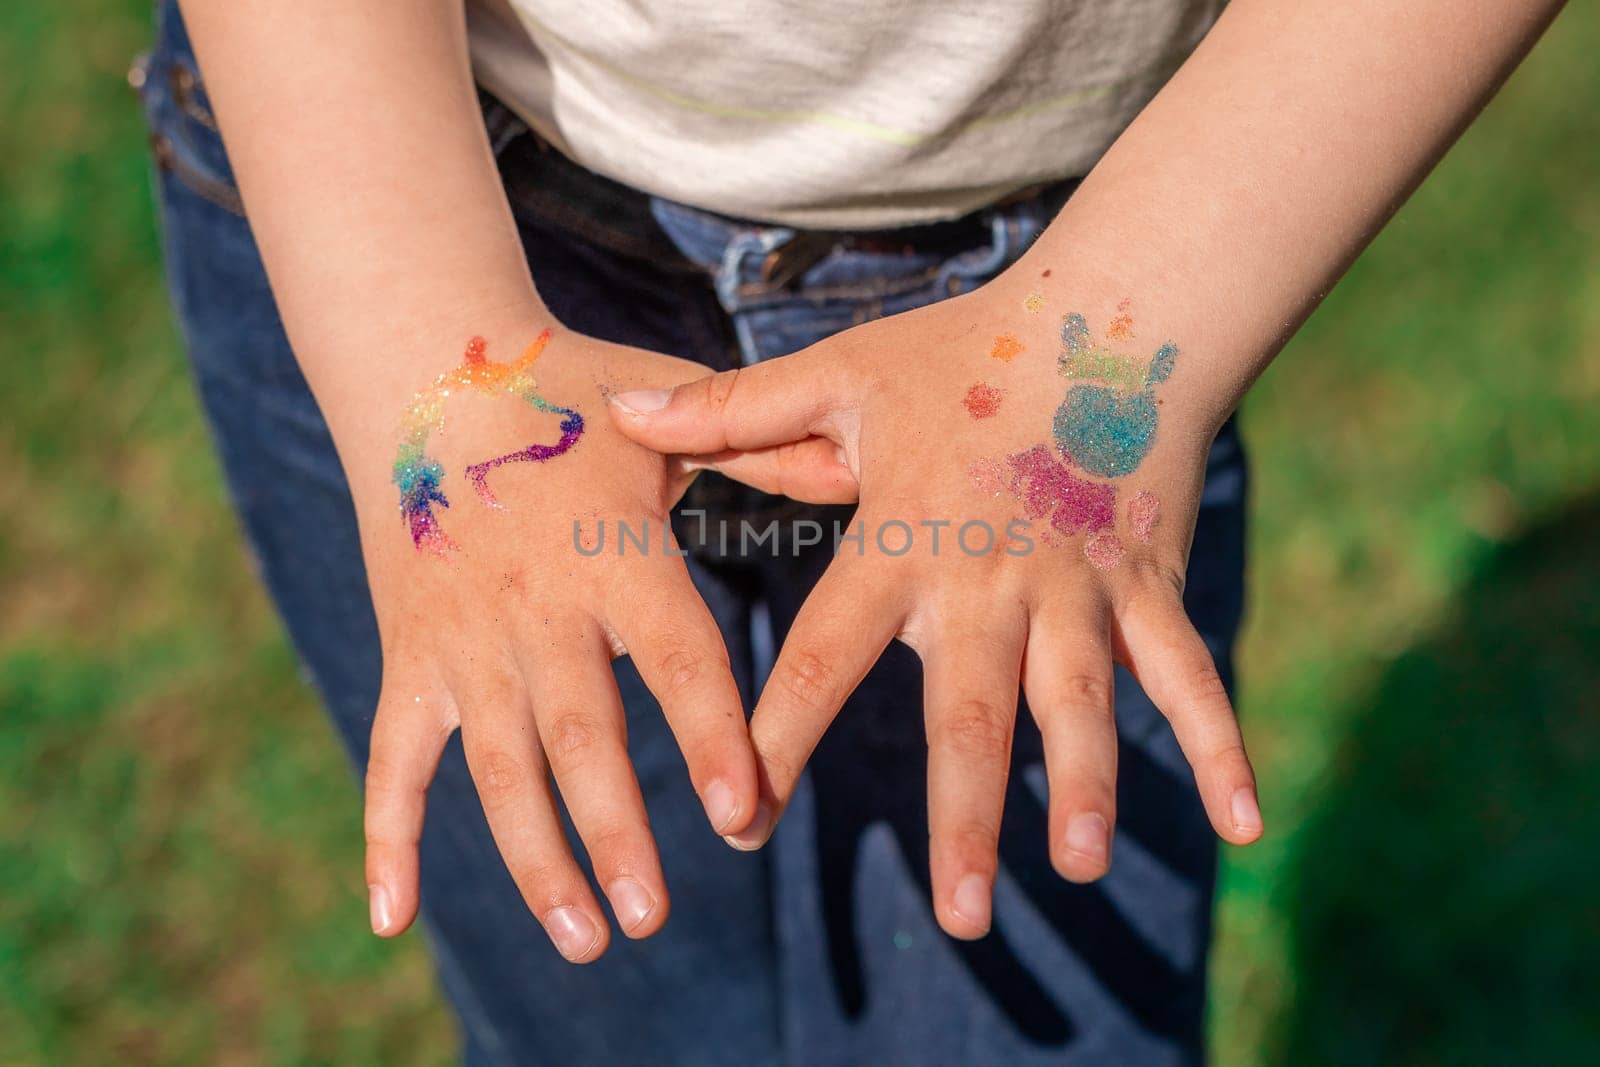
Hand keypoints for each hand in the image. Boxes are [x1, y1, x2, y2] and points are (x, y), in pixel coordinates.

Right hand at [356, 321, 848, 959]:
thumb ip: (756, 446)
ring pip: (497, 767)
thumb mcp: (660, 414)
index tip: (742, 812)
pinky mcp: (410, 655)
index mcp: (613, 551)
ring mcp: (463, 638)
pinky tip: (395, 918)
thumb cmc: (562, 391)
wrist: (422, 367)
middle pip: (581, 735)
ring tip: (586, 940)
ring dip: (537, 858)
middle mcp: (536, 606)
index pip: (674, 657)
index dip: (708, 735)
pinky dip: (389, 837)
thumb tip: (856, 463)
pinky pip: (393, 758)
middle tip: (652, 918)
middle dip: (616, 832)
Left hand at [608, 283, 1262, 938]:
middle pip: (972, 709)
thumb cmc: (960, 356)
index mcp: (902, 541)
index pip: (825, 652)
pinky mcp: (1148, 582)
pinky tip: (1246, 822)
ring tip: (1076, 866)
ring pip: (1083, 701)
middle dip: (964, 814)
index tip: (742, 822)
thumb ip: (733, 411)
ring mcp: (1078, 585)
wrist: (1106, 319)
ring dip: (1087, 784)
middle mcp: (989, 577)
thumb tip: (620, 411)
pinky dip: (1221, 742)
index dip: (778, 733)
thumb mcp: (839, 377)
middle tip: (955, 914)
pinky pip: (1188, 670)